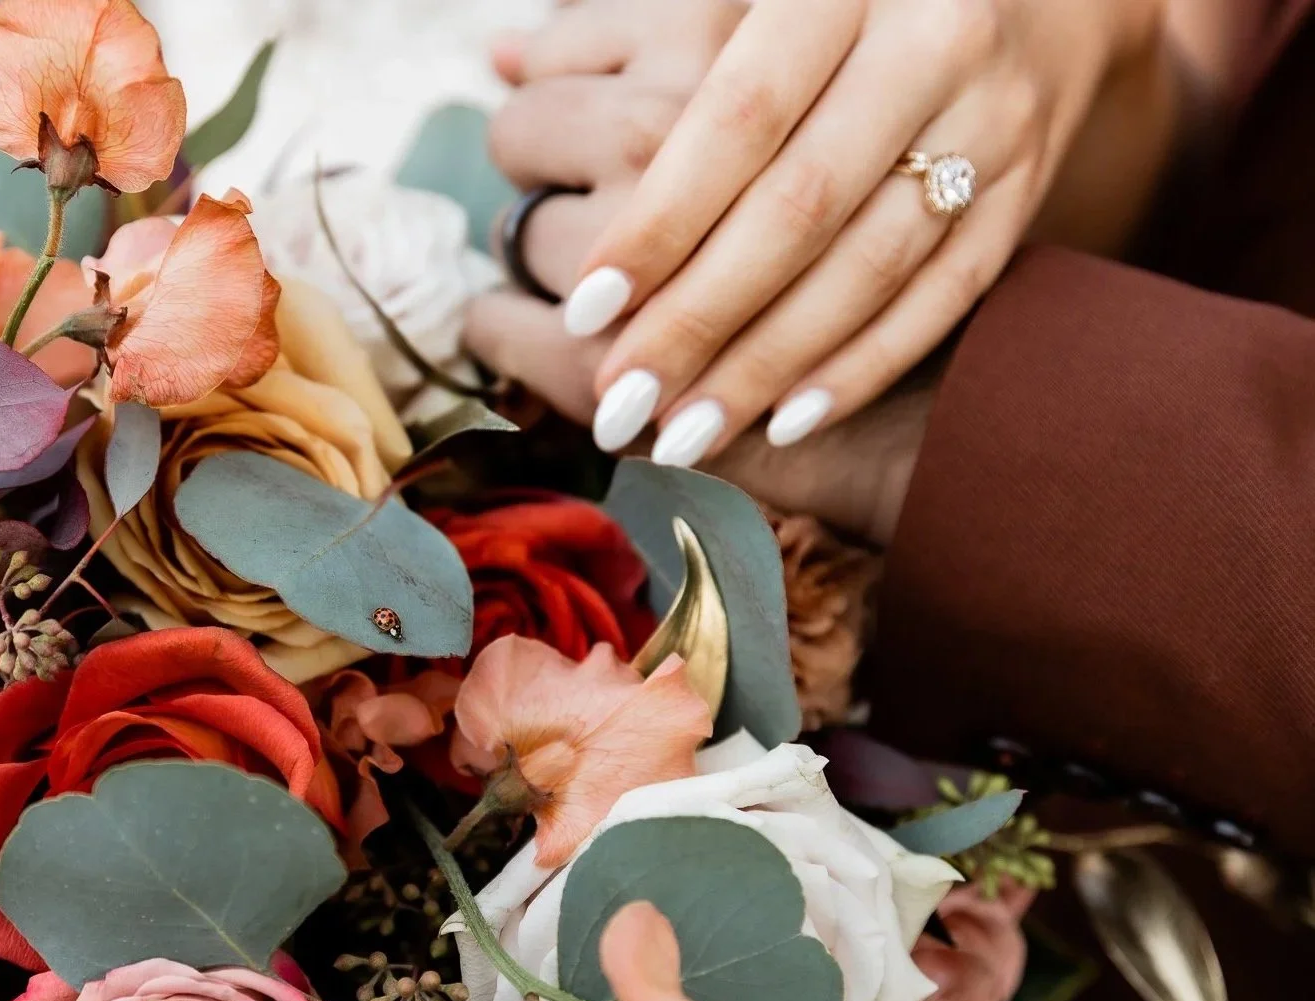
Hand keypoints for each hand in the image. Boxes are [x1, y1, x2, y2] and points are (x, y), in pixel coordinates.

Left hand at [523, 0, 1161, 464]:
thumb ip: (625, 28)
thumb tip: (502, 71)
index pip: (737, 118)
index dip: (661, 219)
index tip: (588, 307)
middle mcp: (928, 40)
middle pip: (800, 207)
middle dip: (702, 318)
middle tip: (621, 400)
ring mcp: (988, 121)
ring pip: (869, 266)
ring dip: (770, 364)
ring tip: (684, 434)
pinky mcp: (1023, 189)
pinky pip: (942, 294)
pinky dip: (863, 362)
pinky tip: (785, 420)